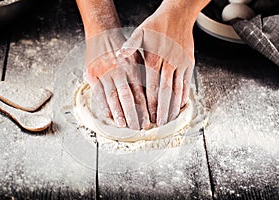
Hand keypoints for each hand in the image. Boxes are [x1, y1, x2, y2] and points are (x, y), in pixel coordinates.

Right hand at [85, 29, 149, 129]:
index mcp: (132, 67)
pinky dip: (103, 105)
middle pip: (127, 96)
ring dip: (118, 112)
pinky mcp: (93, 75)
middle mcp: (119, 71)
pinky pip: (98, 92)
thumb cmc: (122, 48)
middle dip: (133, 114)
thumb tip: (150, 97)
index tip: (149, 120)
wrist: (102, 33)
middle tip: (138, 127)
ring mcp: (105, 73)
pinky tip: (109, 115)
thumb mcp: (137, 57)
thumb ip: (142, 75)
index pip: (140, 92)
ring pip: (112, 97)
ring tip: (124, 125)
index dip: (145, 108)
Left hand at [118, 1, 195, 125]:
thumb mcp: (141, 31)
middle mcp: (169, 64)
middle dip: (163, 110)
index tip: (149, 115)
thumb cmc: (158, 24)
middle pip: (166, 91)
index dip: (151, 102)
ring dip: (174, 106)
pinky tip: (182, 105)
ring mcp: (181, 64)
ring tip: (170, 120)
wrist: (178, 14)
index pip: (153, 86)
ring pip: (178, 90)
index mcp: (155, 58)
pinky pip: (187, 83)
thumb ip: (131, 45)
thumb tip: (119, 56)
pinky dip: (184, 95)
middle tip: (160, 124)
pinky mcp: (188, 63)